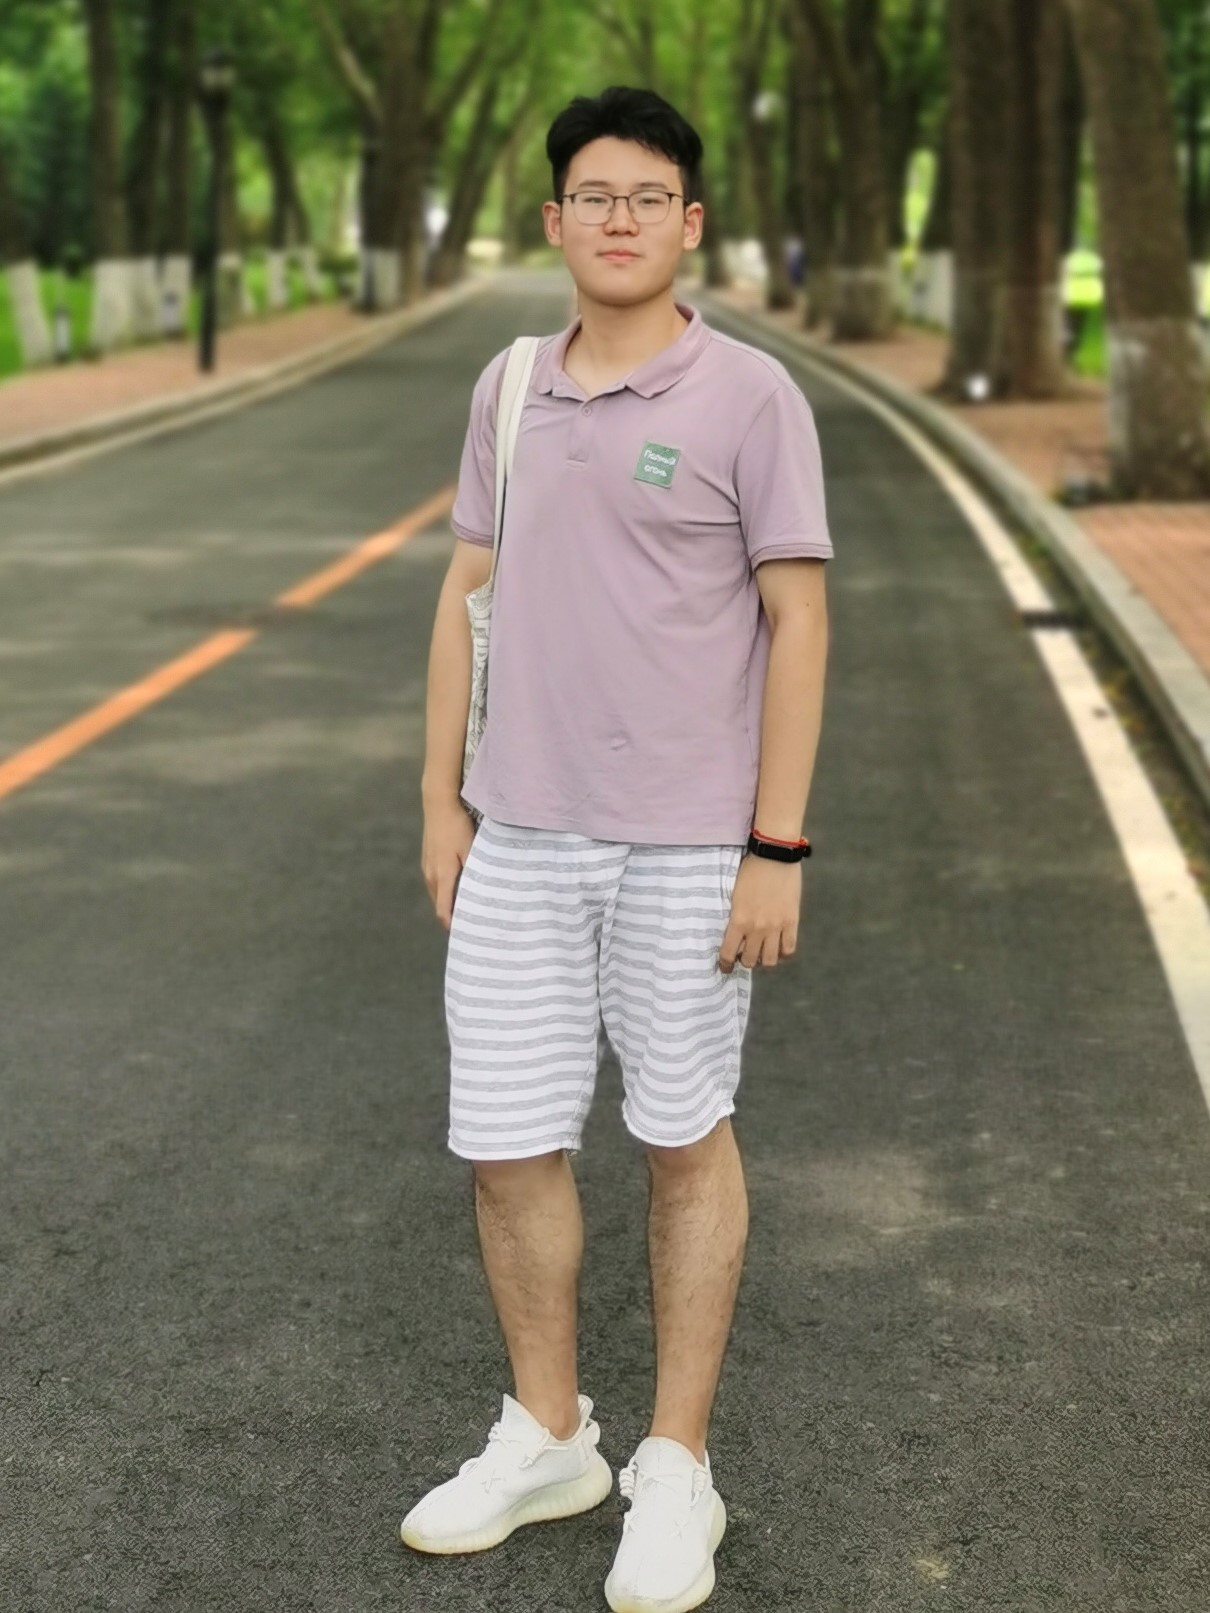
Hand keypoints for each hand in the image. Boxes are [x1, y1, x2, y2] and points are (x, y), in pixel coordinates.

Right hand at [421, 795, 476, 929]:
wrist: (438, 804)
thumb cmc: (457, 826)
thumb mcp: (470, 849)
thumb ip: (473, 872)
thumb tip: (480, 892)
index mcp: (442, 875)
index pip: (442, 909)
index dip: (450, 924)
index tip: (463, 933)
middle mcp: (431, 875)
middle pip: (439, 904)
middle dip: (451, 915)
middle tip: (469, 922)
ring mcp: (426, 866)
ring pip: (436, 893)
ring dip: (446, 902)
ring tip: (464, 908)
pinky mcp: (427, 859)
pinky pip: (434, 882)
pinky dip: (443, 890)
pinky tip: (456, 887)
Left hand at [718, 854, 801, 972]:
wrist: (774, 856)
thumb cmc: (750, 871)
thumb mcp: (735, 896)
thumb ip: (736, 917)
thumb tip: (736, 935)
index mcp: (738, 921)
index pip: (728, 953)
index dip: (726, 965)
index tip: (725, 968)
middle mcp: (757, 928)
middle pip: (750, 960)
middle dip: (745, 961)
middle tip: (745, 955)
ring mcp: (776, 926)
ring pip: (770, 960)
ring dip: (764, 960)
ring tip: (763, 953)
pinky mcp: (792, 921)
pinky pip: (789, 949)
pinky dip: (783, 954)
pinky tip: (779, 948)